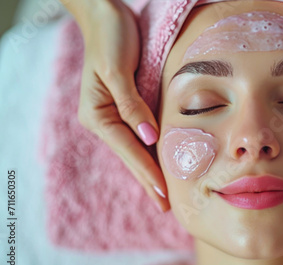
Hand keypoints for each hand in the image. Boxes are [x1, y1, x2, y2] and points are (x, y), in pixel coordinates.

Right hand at [71, 0, 169, 211]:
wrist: (106, 14)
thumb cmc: (110, 37)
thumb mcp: (117, 69)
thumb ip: (131, 105)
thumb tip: (149, 138)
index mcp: (97, 114)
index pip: (129, 149)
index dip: (147, 172)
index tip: (164, 194)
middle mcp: (105, 118)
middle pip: (132, 155)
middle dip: (149, 181)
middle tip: (166, 207)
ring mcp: (115, 114)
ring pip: (137, 148)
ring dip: (151, 170)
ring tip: (163, 194)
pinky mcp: (127, 106)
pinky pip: (141, 134)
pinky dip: (152, 151)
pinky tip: (159, 162)